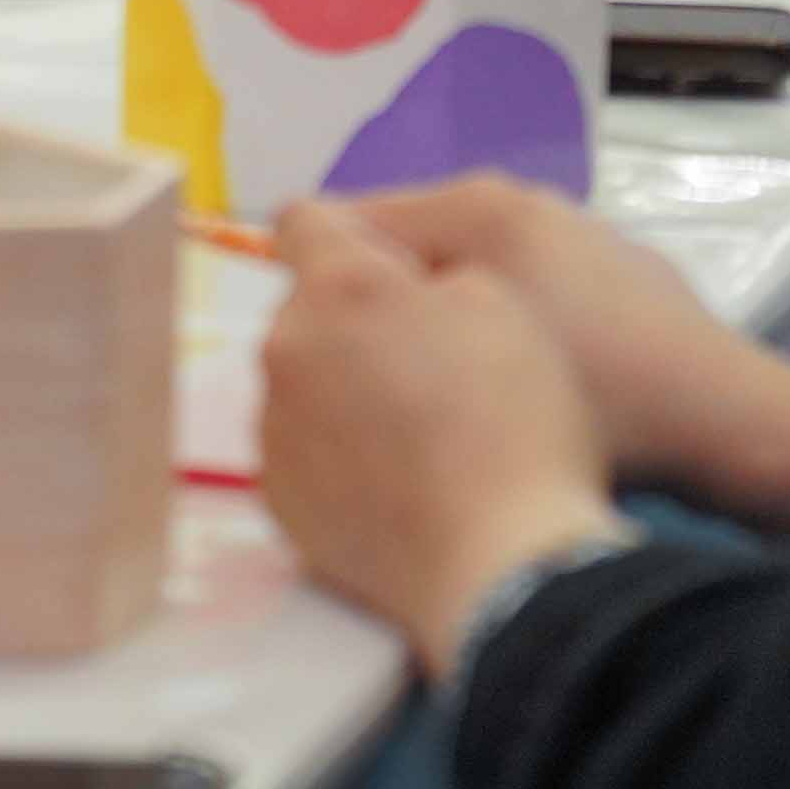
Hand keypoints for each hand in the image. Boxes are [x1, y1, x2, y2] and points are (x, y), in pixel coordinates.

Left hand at [255, 199, 626, 675]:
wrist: (501, 565)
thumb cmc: (515, 426)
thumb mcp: (503, 304)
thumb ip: (429, 272)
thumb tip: (392, 283)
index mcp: (341, 289)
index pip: (304, 223)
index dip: (350, 235)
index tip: (386, 265)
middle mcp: (288, 350)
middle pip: (309, 310)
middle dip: (356, 320)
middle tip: (428, 360)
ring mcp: (274, 430)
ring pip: (304, 382)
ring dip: (345, 388)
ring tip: (420, 433)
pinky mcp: (280, 499)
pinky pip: (303, 450)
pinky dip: (339, 454)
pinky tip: (400, 480)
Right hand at [314, 176, 789, 530]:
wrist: (742, 429)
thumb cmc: (606, 399)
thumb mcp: (471, 364)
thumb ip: (379, 325)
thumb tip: (309, 298)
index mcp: (479, 207)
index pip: (345, 221)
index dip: (307, 287)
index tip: (295, 355)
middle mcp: (524, 203)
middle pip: (406, 249)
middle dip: (379, 310)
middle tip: (359, 389)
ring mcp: (575, 237)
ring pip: (464, 279)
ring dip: (439, 329)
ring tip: (429, 403)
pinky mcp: (615, 279)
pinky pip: (520, 298)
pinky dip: (499, 339)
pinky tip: (507, 403)